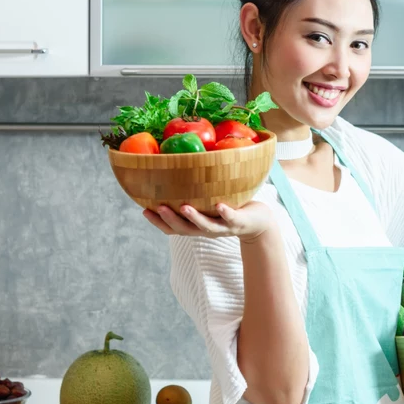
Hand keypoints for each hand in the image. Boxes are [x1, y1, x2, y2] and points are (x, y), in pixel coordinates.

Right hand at [143, 201, 274, 242]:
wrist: (259, 222)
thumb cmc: (231, 208)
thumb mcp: (209, 203)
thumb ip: (194, 195)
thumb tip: (175, 173)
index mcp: (197, 226)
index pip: (173, 228)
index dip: (158, 222)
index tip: (144, 210)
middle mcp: (207, 230)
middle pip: (185, 230)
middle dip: (170, 220)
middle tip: (157, 208)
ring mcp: (224, 227)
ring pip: (206, 227)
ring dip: (194, 218)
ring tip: (183, 207)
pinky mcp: (240, 222)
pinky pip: (231, 218)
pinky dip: (224, 212)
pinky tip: (219, 205)